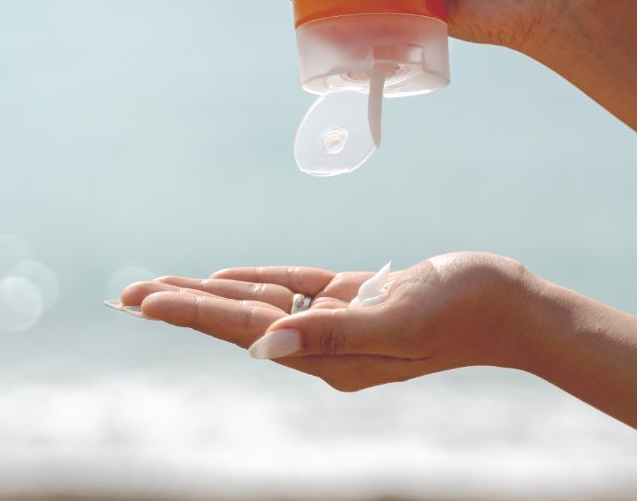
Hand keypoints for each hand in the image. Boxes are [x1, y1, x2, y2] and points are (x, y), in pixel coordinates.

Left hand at [117, 251, 536, 391]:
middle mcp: (327, 347)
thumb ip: (335, 333)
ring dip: (211, 294)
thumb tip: (268, 346)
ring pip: (261, 306)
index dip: (191, 313)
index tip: (142, 302)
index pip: (244, 332)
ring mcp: (341, 323)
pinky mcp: (359, 301)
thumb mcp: (398, 321)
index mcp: (330, 358)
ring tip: (161, 287)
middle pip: (239, 323)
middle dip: (182, 306)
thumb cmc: (462, 311)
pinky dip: (261, 281)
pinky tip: (229, 277)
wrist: (511, 306)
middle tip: (124, 295)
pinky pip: (297, 290)